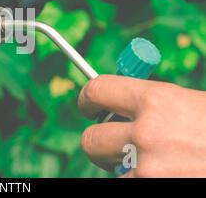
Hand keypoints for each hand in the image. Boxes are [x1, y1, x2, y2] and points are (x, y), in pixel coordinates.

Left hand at [78, 75, 205, 176]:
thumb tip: (123, 103)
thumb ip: (153, 103)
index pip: (97, 90)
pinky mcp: (148, 188)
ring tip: (154, 164)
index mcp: (156, 99)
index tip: (88, 107)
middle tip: (109, 146)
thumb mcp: (192, 103)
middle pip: (90, 138)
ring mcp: (146, 168)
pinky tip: (166, 175)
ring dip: (124, 167)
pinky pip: (126, 182)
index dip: (87, 99)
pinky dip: (139, 180)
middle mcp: (146, 132)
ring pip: (111, 168)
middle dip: (97, 142)